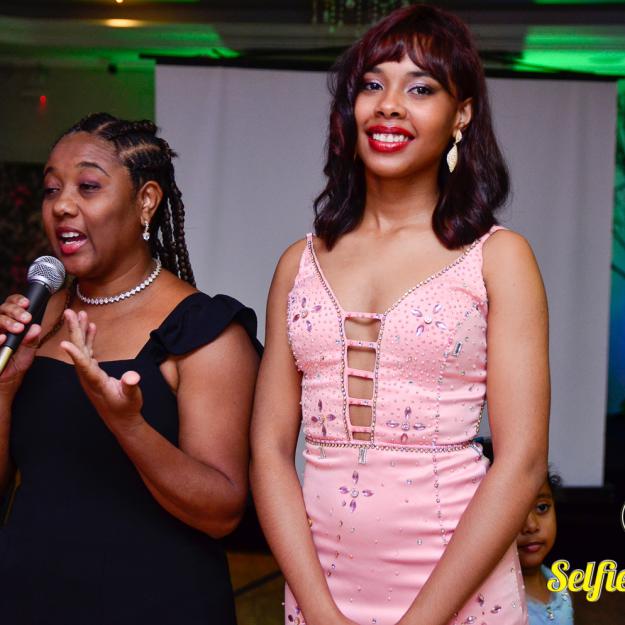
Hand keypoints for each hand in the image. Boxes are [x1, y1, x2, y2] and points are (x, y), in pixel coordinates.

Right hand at [0, 293, 39, 398]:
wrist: (4, 385)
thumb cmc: (15, 367)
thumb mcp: (27, 354)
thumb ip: (31, 341)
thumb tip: (36, 327)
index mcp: (9, 325)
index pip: (11, 306)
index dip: (17, 301)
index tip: (27, 303)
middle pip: (1, 309)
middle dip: (15, 311)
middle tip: (26, 318)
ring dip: (7, 322)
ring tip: (18, 328)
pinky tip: (3, 338)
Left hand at [60, 309, 144, 432]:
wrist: (122, 420)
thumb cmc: (126, 409)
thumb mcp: (132, 398)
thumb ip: (130, 386)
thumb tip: (132, 377)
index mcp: (96, 382)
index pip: (83, 366)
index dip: (75, 355)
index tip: (64, 343)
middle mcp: (88, 376)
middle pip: (79, 350)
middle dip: (74, 331)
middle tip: (70, 313)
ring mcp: (89, 373)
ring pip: (82, 349)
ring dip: (80, 331)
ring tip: (79, 314)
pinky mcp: (94, 372)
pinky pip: (88, 352)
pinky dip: (89, 339)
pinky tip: (91, 328)